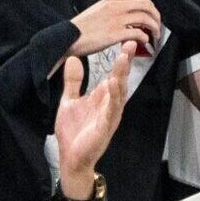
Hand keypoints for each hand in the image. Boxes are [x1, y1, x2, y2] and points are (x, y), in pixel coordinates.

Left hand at [52, 55, 128, 191]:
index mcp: (102, 97)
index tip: (125, 42)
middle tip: (130, 44)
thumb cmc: (73, 131)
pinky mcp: (105, 128)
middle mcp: (109, 105)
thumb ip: (73, 81)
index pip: (114, 75)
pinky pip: (111, 112)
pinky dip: (113, 99)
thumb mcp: (69, 100)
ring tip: (123, 60)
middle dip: (125, 63)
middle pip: (120, 81)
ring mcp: (109, 116)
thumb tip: (73, 58)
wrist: (70, 158)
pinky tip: (114, 87)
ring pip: (118, 94)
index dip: (120, 60)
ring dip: (121, 77)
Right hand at [68, 0, 160, 57]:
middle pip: (146, 5)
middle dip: (156, 16)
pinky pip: (139, 33)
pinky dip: (145, 38)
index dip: (151, 6)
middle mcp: (115, 7)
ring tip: (154, 36)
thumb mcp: (97, 10)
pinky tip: (143, 42)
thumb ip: (112, 9)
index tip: (152, 15)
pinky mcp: (115, 34)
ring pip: (145, 18)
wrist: (68, 38)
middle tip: (156, 26)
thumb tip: (128, 14)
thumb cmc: (81, 28)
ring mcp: (115, 20)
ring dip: (154, 28)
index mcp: (111, 0)